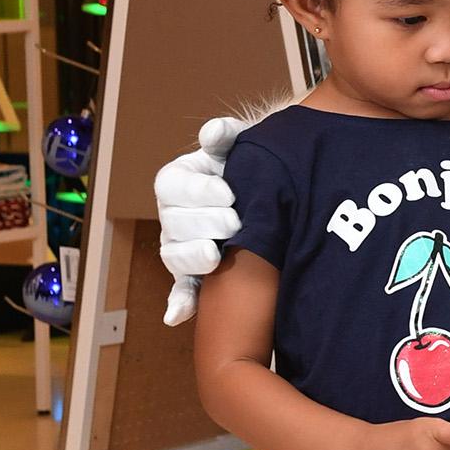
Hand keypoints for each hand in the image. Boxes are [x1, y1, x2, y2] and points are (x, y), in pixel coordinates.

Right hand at [155, 115, 252, 326]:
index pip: (172, 185)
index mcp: (178, 182)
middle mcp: (174, 216)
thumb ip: (227, 137)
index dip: (198, 190)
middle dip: (204, 222)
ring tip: (215, 255)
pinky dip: (180, 302)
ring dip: (192, 258)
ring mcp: (182, 247)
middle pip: (173, 222)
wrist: (277, 192)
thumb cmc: (255, 167)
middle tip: (234, 222)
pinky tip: (179, 315)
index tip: (229, 193)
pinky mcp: (196, 276)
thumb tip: (213, 134)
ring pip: (173, 256)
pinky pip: (182, 291)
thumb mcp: (244, 145)